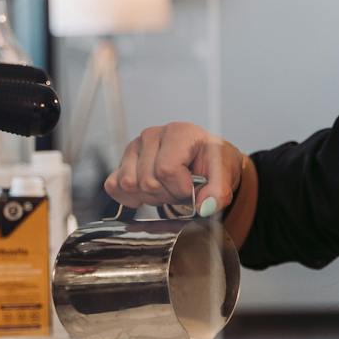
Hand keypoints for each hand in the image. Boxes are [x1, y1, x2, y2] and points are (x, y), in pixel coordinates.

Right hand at [105, 122, 243, 215]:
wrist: (206, 162)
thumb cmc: (213, 163)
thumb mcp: (225, 174)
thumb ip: (219, 191)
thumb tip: (204, 206)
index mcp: (179, 132)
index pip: (166, 170)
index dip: (180, 189)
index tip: (192, 189)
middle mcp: (153, 135)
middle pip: (147, 180)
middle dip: (167, 195)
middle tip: (181, 191)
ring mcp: (135, 147)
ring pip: (129, 184)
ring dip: (150, 197)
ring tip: (166, 190)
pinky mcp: (123, 161)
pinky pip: (113, 185)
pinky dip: (129, 197)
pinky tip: (147, 195)